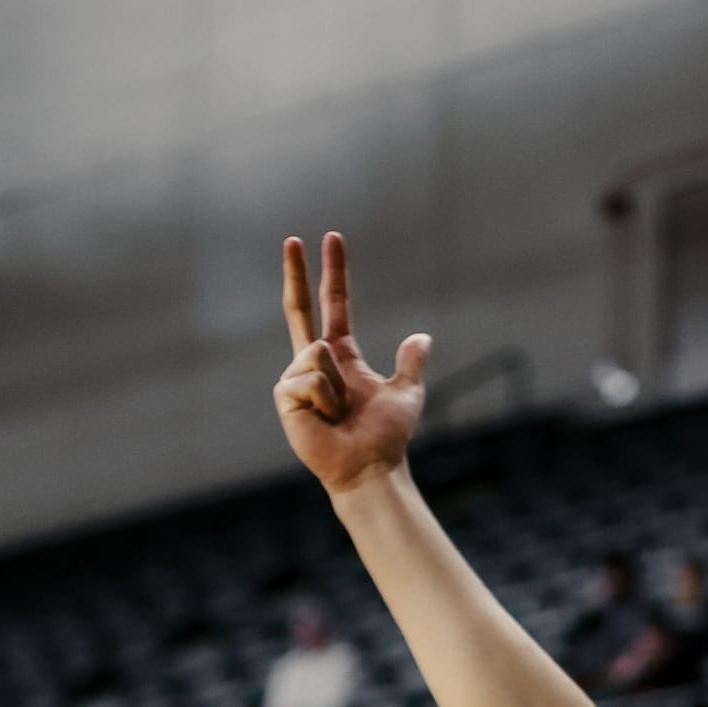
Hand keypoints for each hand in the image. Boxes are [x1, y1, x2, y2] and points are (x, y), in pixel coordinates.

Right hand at [273, 232, 430, 495]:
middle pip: (300, 309)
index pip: (334, 305)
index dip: (333, 274)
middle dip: (296, 272)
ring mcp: (296, 378)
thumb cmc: (385, 438)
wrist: (369, 468)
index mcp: (341, 356)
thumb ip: (410, 363)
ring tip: (338, 413)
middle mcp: (313, 363)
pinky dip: (325, 398)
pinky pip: (310, 377)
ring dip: (336, 385)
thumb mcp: (407, 394)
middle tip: (292, 238)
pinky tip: (324, 418)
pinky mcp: (286, 396)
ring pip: (318, 352)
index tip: (331, 239)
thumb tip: (422, 337)